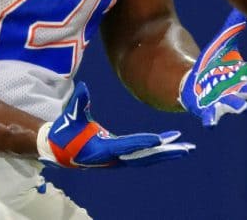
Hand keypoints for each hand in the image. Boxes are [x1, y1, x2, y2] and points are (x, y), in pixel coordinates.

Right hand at [38, 82, 194, 167]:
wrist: (59, 151)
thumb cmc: (65, 132)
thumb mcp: (71, 116)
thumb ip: (79, 102)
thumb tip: (82, 87)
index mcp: (104, 148)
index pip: (129, 145)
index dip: (144, 141)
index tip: (161, 140)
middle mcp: (115, 157)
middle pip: (145, 156)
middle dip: (166, 152)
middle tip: (187, 148)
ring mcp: (119, 159)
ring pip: (147, 158)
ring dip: (166, 153)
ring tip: (187, 147)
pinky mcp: (120, 157)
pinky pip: (143, 155)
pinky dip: (157, 151)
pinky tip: (170, 145)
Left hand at [179, 9, 246, 126]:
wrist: (192, 84)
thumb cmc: (212, 65)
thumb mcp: (222, 43)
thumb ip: (232, 27)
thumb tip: (243, 7)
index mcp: (241, 74)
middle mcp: (235, 89)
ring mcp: (223, 101)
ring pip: (233, 103)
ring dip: (238, 104)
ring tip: (243, 106)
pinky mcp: (207, 109)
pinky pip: (211, 115)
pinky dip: (211, 119)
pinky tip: (210, 124)